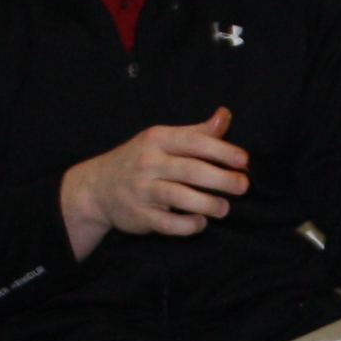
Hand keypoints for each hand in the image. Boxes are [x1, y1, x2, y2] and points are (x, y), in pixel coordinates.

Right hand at [61, 108, 246, 256]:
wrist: (97, 187)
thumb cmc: (140, 160)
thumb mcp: (163, 139)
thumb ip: (197, 132)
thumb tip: (225, 115)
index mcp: (158, 139)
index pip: (193, 142)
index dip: (221, 151)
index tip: (243, 160)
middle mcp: (149, 163)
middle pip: (190, 170)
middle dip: (221, 179)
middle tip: (242, 186)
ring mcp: (142, 190)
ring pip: (179, 197)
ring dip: (207, 204)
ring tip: (224, 209)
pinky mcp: (139, 216)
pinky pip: (167, 223)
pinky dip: (186, 225)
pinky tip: (200, 222)